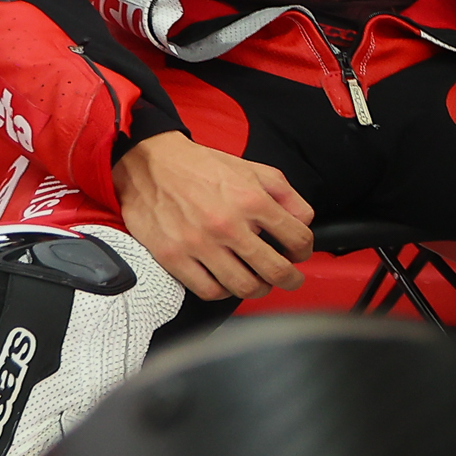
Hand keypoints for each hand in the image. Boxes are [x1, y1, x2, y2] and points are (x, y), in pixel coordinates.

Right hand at [112, 133, 316, 300]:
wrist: (150, 163)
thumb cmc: (202, 167)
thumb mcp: (254, 170)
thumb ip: (287, 196)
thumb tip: (304, 222)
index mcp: (251, 200)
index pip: (297, 239)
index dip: (305, 250)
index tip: (299, 253)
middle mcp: (227, 224)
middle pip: (275, 270)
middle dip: (291, 279)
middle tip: (290, 278)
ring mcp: (199, 244)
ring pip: (244, 286)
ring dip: (259, 288)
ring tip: (259, 281)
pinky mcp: (173, 257)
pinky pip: (209, 291)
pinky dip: (224, 291)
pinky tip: (227, 280)